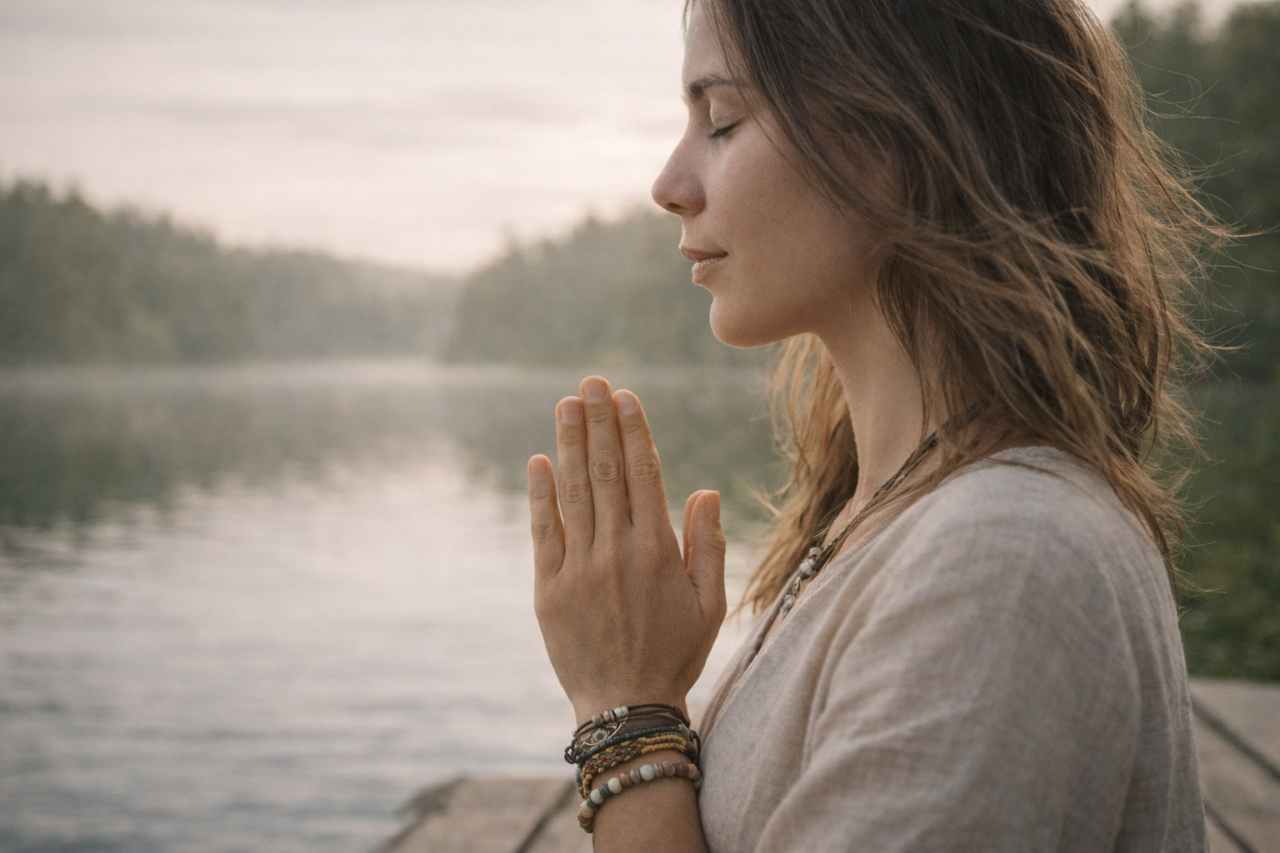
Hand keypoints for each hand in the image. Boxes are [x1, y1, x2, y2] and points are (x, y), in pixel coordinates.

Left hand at [527, 375, 726, 723]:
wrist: (626, 708)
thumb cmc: (675, 654)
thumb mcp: (710, 604)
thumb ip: (708, 545)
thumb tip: (704, 489)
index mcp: (659, 551)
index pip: (643, 474)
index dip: (633, 431)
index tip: (625, 396)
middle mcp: (617, 551)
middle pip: (605, 472)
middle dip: (599, 422)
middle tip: (591, 382)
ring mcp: (579, 568)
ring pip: (573, 492)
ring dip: (569, 444)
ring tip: (566, 405)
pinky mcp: (548, 588)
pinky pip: (543, 531)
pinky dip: (540, 494)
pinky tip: (539, 461)